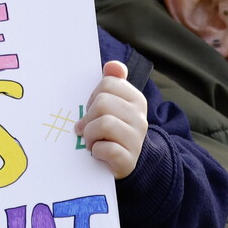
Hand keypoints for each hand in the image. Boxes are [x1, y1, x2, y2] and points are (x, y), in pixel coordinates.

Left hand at [76, 60, 147, 178]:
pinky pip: (106, 148)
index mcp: (136, 100)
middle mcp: (139, 117)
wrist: (126, 162)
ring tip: (91, 141)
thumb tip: (112, 65)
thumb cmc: (114, 130)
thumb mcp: (114, 104)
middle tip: (88, 129)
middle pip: (102, 103)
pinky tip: (98, 152)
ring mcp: (136, 139)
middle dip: (88, 117)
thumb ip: (113, 82)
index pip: (107, 83)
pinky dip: (96, 151)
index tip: (93, 110)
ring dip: (89, 135)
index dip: (93, 96)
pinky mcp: (128, 159)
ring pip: (103, 124)